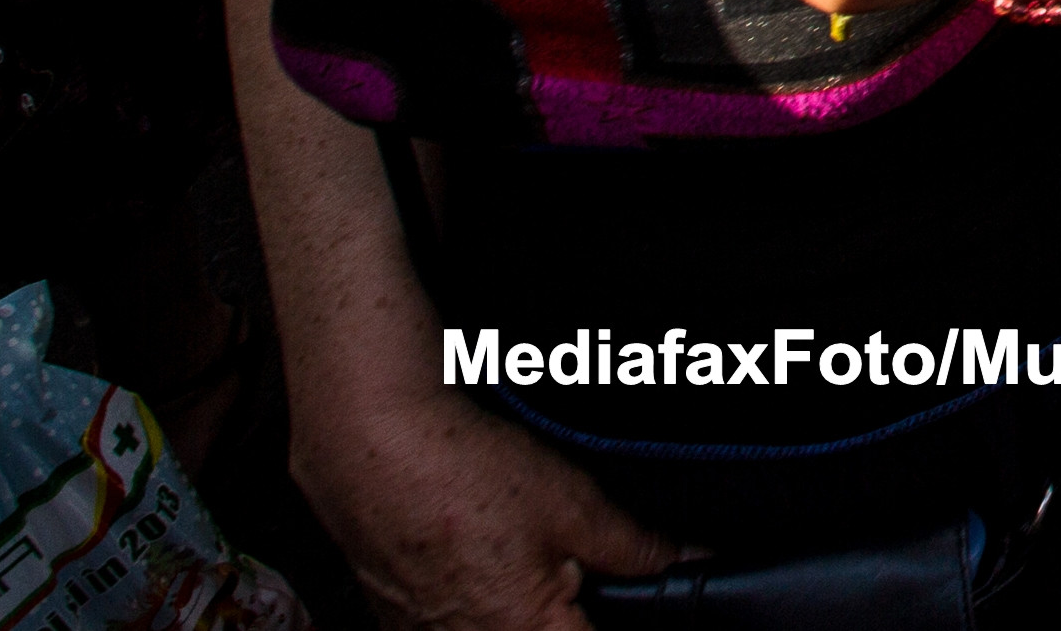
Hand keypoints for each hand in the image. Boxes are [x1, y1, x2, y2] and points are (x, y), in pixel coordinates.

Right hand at [292, 382, 671, 630]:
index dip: (617, 618)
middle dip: (566, 609)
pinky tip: (475, 563)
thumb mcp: (575, 505)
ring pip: (496, 630)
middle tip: (564, 569)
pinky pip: (452, 627)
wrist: (374, 448)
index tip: (618, 599)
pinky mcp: (399, 624)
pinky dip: (473, 605)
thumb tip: (685, 560)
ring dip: (519, 612)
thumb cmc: (467, 474)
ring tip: (511, 557)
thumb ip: (636, 548)